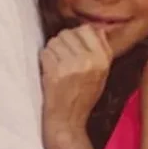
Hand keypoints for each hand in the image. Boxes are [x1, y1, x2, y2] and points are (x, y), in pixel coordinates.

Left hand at [40, 25, 112, 144]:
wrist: (68, 120)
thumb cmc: (84, 96)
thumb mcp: (102, 73)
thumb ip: (103, 50)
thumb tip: (99, 28)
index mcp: (103, 59)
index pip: (86, 29)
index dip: (76, 36)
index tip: (73, 48)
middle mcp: (89, 60)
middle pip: (67, 33)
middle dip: (62, 43)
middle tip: (62, 59)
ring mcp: (72, 65)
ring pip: (54, 41)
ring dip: (52, 51)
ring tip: (56, 65)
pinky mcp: (55, 72)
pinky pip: (45, 53)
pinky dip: (44, 60)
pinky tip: (50, 71)